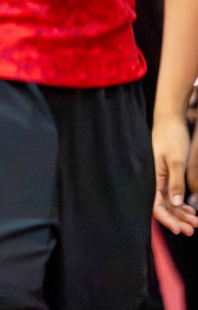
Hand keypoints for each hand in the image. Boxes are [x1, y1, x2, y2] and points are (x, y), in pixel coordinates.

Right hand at [154, 113, 197, 233]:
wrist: (170, 119)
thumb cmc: (172, 137)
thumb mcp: (177, 161)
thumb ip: (175, 183)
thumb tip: (177, 204)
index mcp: (154, 177)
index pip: (157, 206)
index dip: (168, 220)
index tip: (181, 230)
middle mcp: (154, 180)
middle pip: (163, 207)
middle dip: (177, 220)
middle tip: (193, 230)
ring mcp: (160, 177)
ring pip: (168, 202)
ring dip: (181, 214)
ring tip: (197, 222)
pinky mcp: (166, 173)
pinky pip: (171, 194)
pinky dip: (182, 204)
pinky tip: (192, 210)